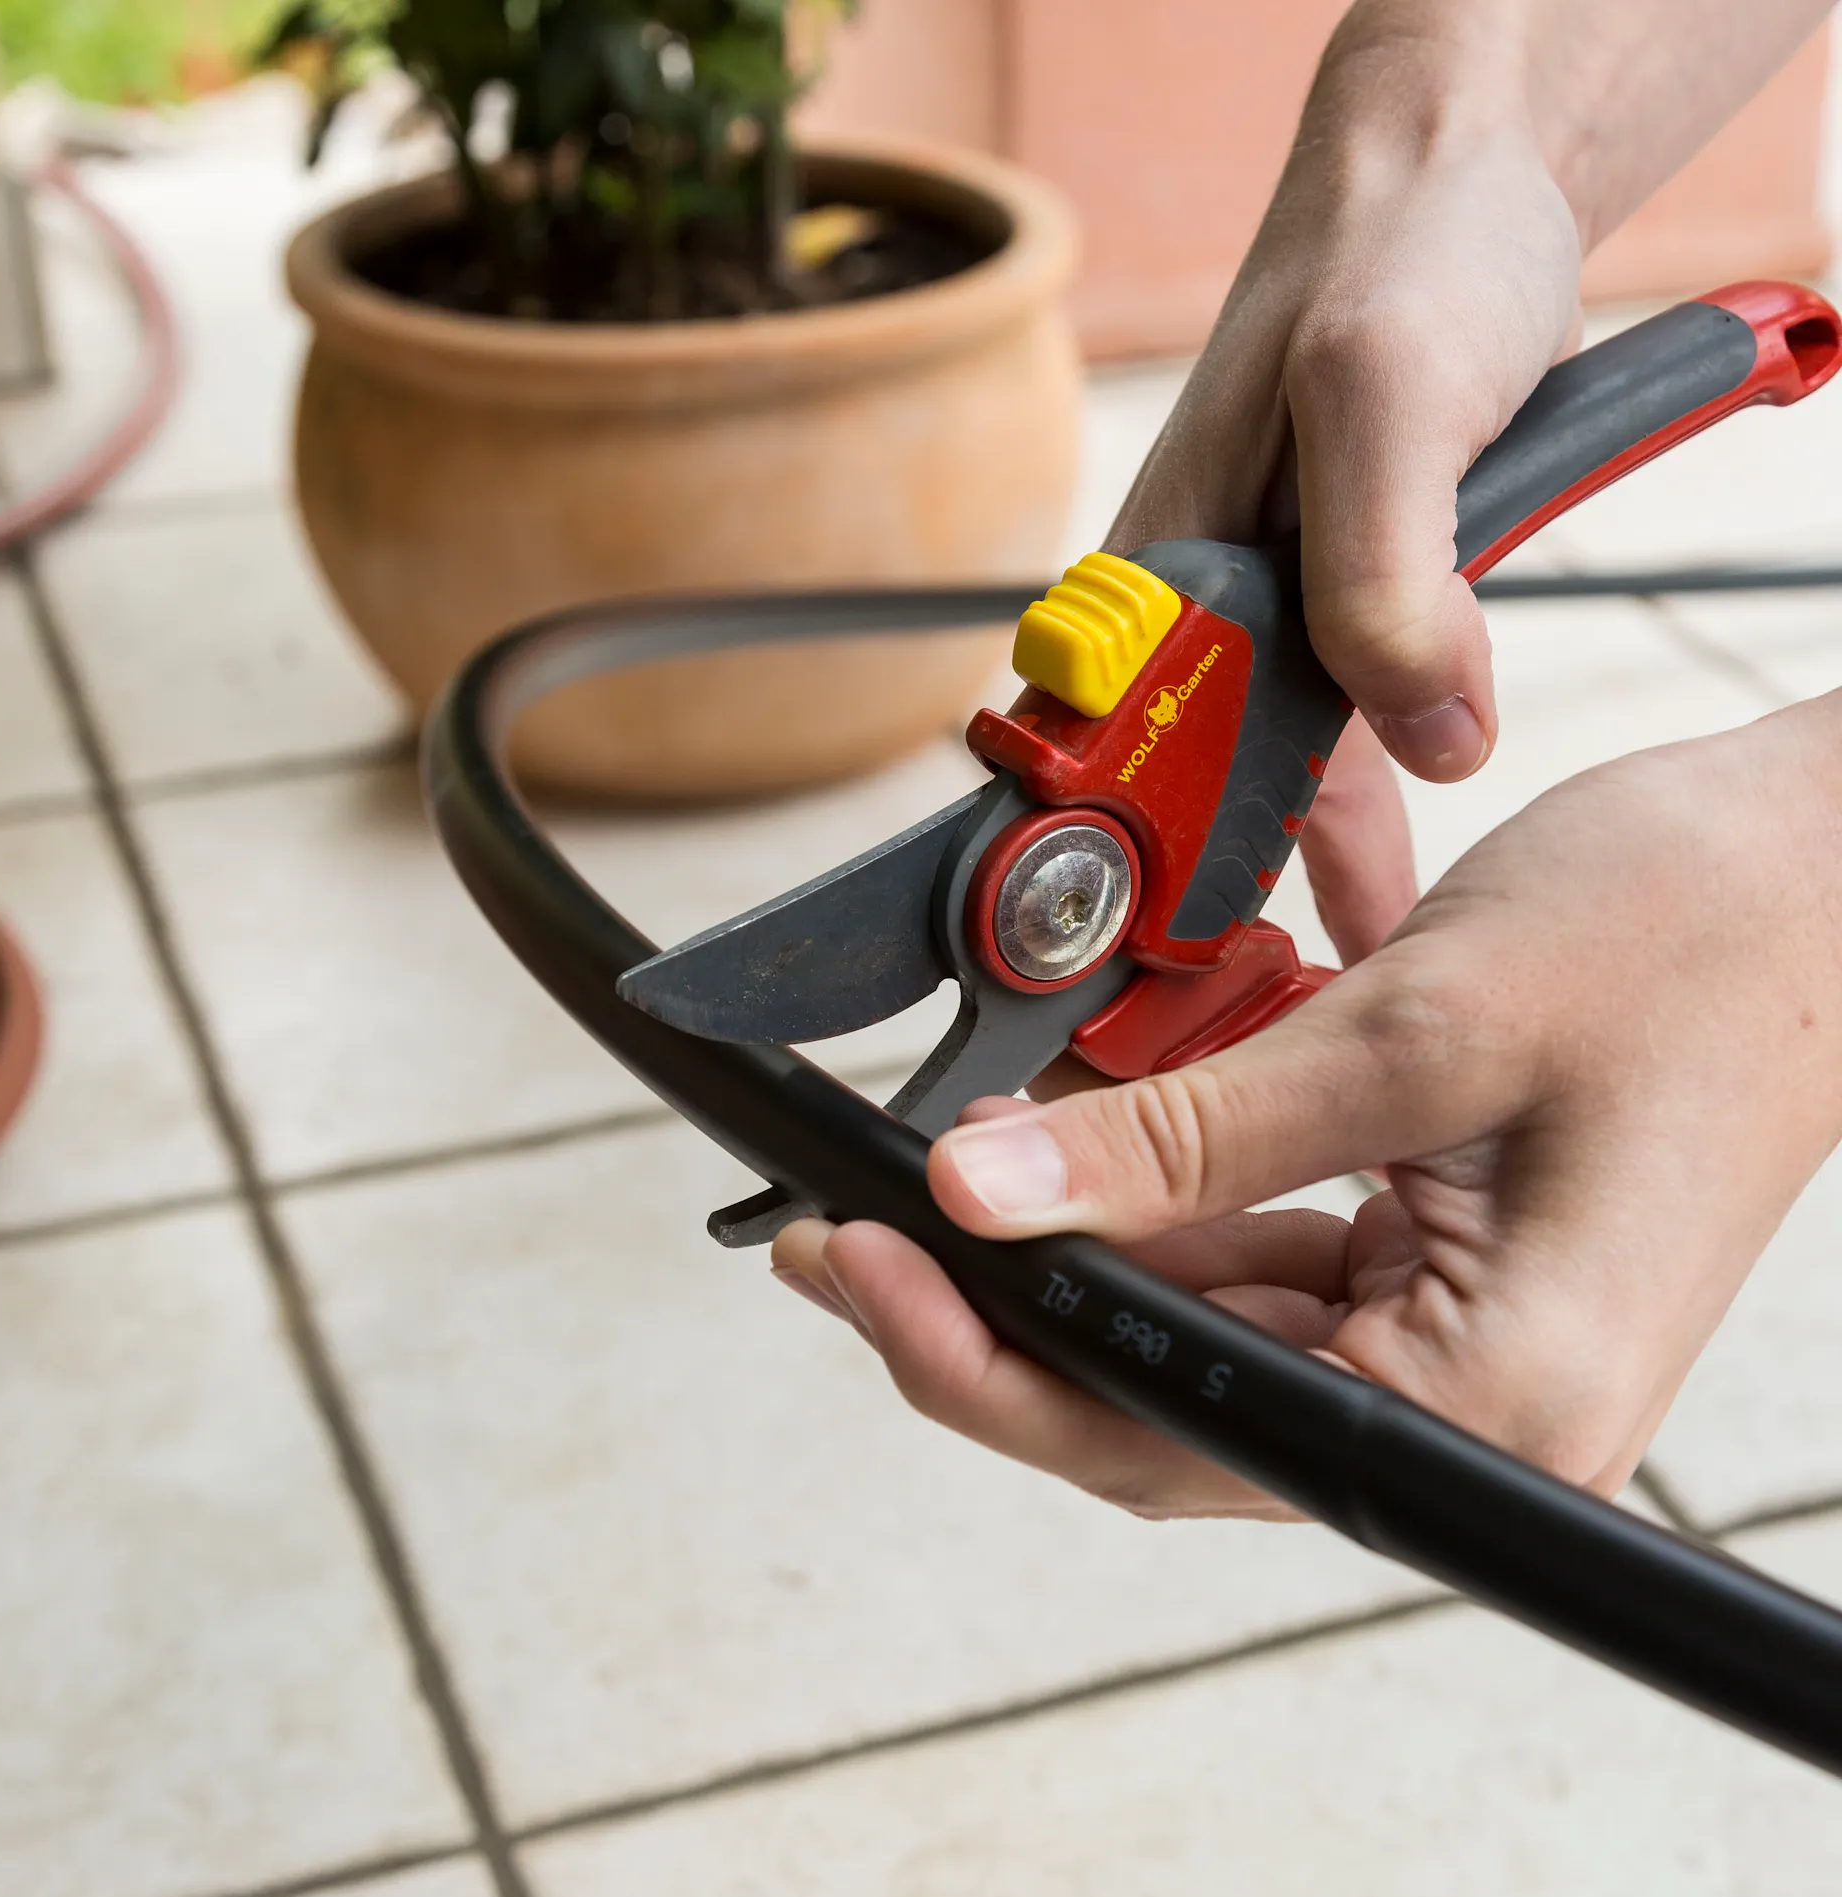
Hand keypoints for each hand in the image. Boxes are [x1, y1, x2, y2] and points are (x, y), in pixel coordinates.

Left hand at [772, 700, 1841, 1517]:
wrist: (1825, 864)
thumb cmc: (1693, 935)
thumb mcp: (1409, 1029)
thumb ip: (1184, 1133)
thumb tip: (986, 1197)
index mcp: (1497, 1398)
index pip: (1174, 1437)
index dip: (988, 1366)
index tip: (858, 1265)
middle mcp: (1476, 1402)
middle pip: (1169, 1402)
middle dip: (1002, 1309)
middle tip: (847, 1230)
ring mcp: (1457, 1341)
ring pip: (1201, 1335)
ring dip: (1076, 1254)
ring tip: (942, 1181)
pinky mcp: (1441, 1270)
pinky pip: (1259, 1265)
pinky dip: (1161, 1208)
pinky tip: (1075, 1156)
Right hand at [1104, 0, 1826, 957]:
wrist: (1461, 193)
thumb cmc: (1392, 259)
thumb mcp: (1388, 398)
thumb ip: (1391, 572)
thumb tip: (1433, 729)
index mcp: (1148, 578)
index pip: (1087, 770)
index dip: (1100, 891)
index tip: (1125, 997)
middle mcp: (1188, 620)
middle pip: (1163, 816)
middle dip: (1192, 935)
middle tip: (1228, 1051)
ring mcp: (1260, 631)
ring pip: (1253, 803)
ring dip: (1284, 900)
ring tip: (1318, 1017)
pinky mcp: (1332, 629)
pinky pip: (1337, 760)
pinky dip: (1358, 834)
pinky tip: (1381, 908)